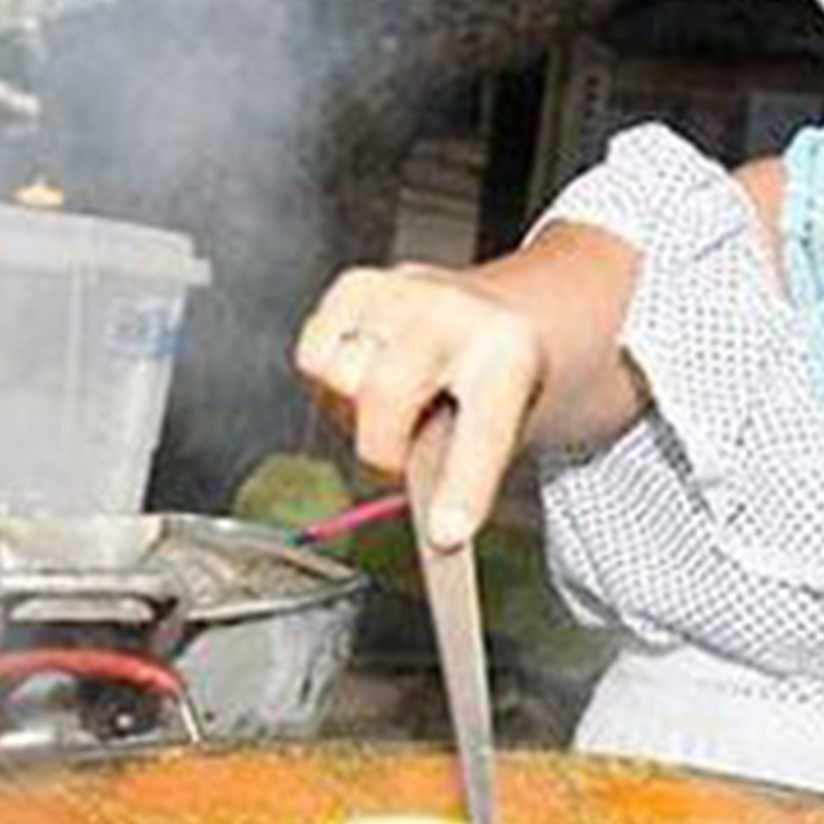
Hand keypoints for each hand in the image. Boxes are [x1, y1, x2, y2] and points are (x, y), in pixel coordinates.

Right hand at [294, 262, 544, 548]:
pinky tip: (369, 374)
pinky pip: (313, 355)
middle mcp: (454, 311)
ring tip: (398, 402)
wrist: (497, 319)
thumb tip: (434, 528)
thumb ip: (467, 476)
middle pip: (382, 397)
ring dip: (356, 407)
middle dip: (386, 445)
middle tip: (410, 448)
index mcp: (510, 353)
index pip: (482, 431)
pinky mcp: (357, 287)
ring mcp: (402, 292)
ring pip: (336, 375)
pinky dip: (332, 377)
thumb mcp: (508, 433)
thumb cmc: (496, 384)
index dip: (462, 488)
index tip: (446, 536)